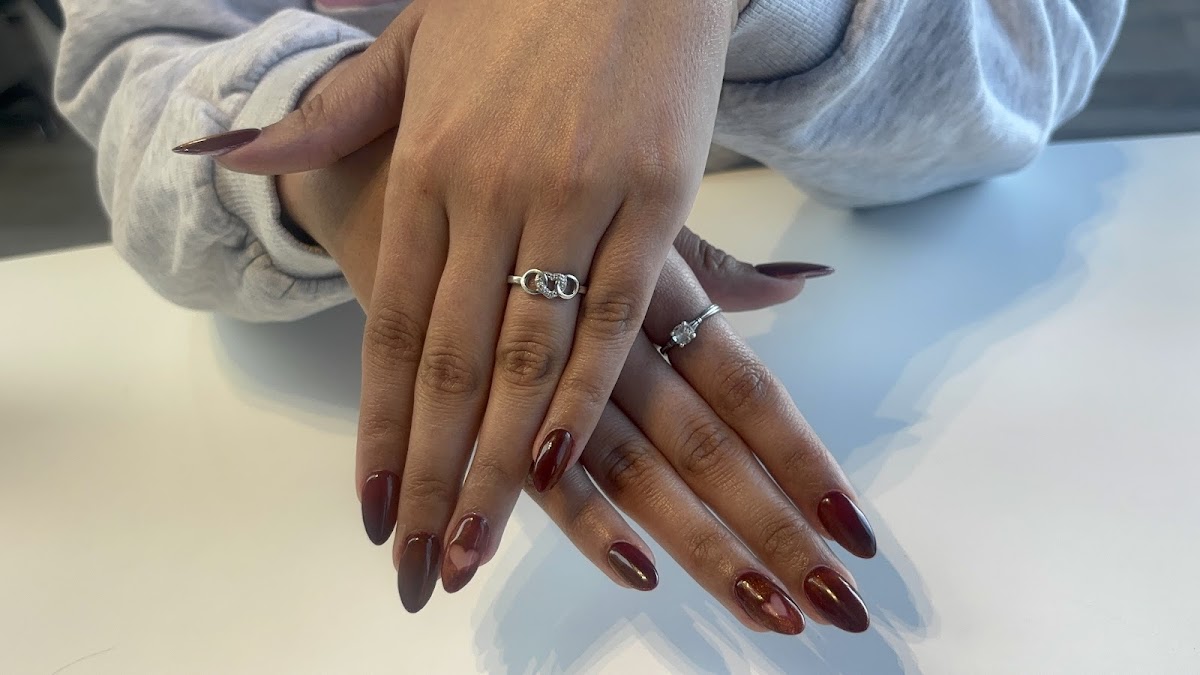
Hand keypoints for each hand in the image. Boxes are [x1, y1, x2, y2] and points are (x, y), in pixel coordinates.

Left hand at [211, 0, 742, 611]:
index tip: (370, 504)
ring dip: (498, 457)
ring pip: (529, 350)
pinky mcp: (655, 195)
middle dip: (433, 468)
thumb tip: (229, 153)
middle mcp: (489, 189)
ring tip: (476, 539)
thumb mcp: (410, 45)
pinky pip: (619, 313)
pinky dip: (586, 392)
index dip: (379, 423)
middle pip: (452, 359)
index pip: (394, 322)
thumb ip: (329, 113)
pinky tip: (559, 460)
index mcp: (425, 162)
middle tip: (419, 557)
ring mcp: (573, 194)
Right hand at [282, 133, 875, 632]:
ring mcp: (550, 366)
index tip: (858, 534)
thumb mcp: (630, 218)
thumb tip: (809, 283)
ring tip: (764, 613)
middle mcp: (617, 334)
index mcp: (660, 291)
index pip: (749, 390)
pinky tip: (636, 572)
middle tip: (837, 607)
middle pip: (709, 447)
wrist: (396, 165)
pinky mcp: (482, 391)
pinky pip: (535, 462)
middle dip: (772, 529)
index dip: (804, 461)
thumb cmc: (531, 199)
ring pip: (637, 469)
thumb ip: (718, 269)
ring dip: (700, 547)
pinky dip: (586, 523)